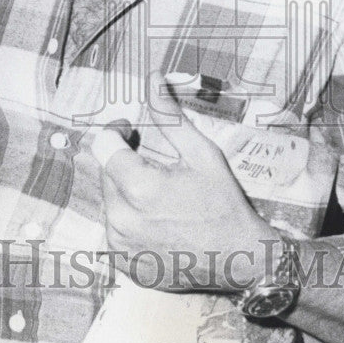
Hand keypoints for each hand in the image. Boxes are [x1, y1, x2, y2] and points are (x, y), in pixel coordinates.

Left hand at [90, 71, 276, 291]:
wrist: (240, 260)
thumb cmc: (223, 205)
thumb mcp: (202, 154)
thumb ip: (170, 116)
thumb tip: (152, 79)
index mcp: (139, 189)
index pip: (103, 146)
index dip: (116, 130)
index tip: (130, 128)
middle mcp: (122, 220)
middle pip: (106, 173)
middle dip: (125, 161)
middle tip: (157, 163)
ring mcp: (120, 246)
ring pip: (109, 200)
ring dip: (127, 189)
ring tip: (162, 195)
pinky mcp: (123, 263)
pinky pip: (115, 228)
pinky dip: (130, 218)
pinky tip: (158, 219)